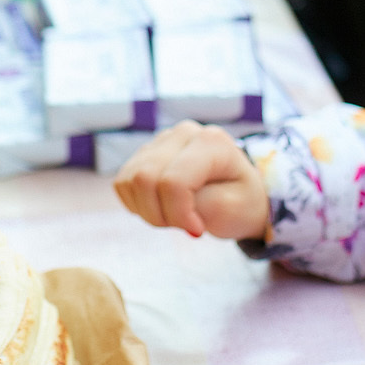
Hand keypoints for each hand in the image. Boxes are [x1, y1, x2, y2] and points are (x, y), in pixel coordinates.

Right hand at [113, 121, 268, 240]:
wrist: (241, 194)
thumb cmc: (241, 201)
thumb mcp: (233, 210)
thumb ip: (201, 205)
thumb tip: (168, 201)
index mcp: (210, 142)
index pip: (173, 181)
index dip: (178, 214)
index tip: (197, 231)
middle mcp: (183, 133)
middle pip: (144, 179)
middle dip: (159, 214)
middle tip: (183, 225)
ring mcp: (161, 140)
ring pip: (129, 180)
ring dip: (147, 210)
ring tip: (174, 215)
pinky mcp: (145, 153)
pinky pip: (122, 183)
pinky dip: (137, 203)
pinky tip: (160, 207)